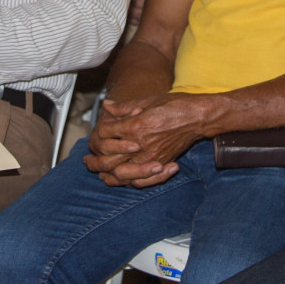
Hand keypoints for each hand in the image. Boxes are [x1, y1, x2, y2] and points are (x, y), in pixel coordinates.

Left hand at [84, 93, 219, 187]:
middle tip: (87, 159)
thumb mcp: (147, 100)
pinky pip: (139, 181)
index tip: (98, 132)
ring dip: (105, 174)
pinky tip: (117, 179)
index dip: (98, 133)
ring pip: (120, 174)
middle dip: (94, 159)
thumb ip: (124, 107)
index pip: (106, 134)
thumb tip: (107, 106)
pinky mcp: (160, 165)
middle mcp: (141, 145)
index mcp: (136, 126)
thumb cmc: (174, 105)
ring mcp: (150, 158)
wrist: (198, 117)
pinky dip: (125, 182)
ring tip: (97, 171)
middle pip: (108, 158)